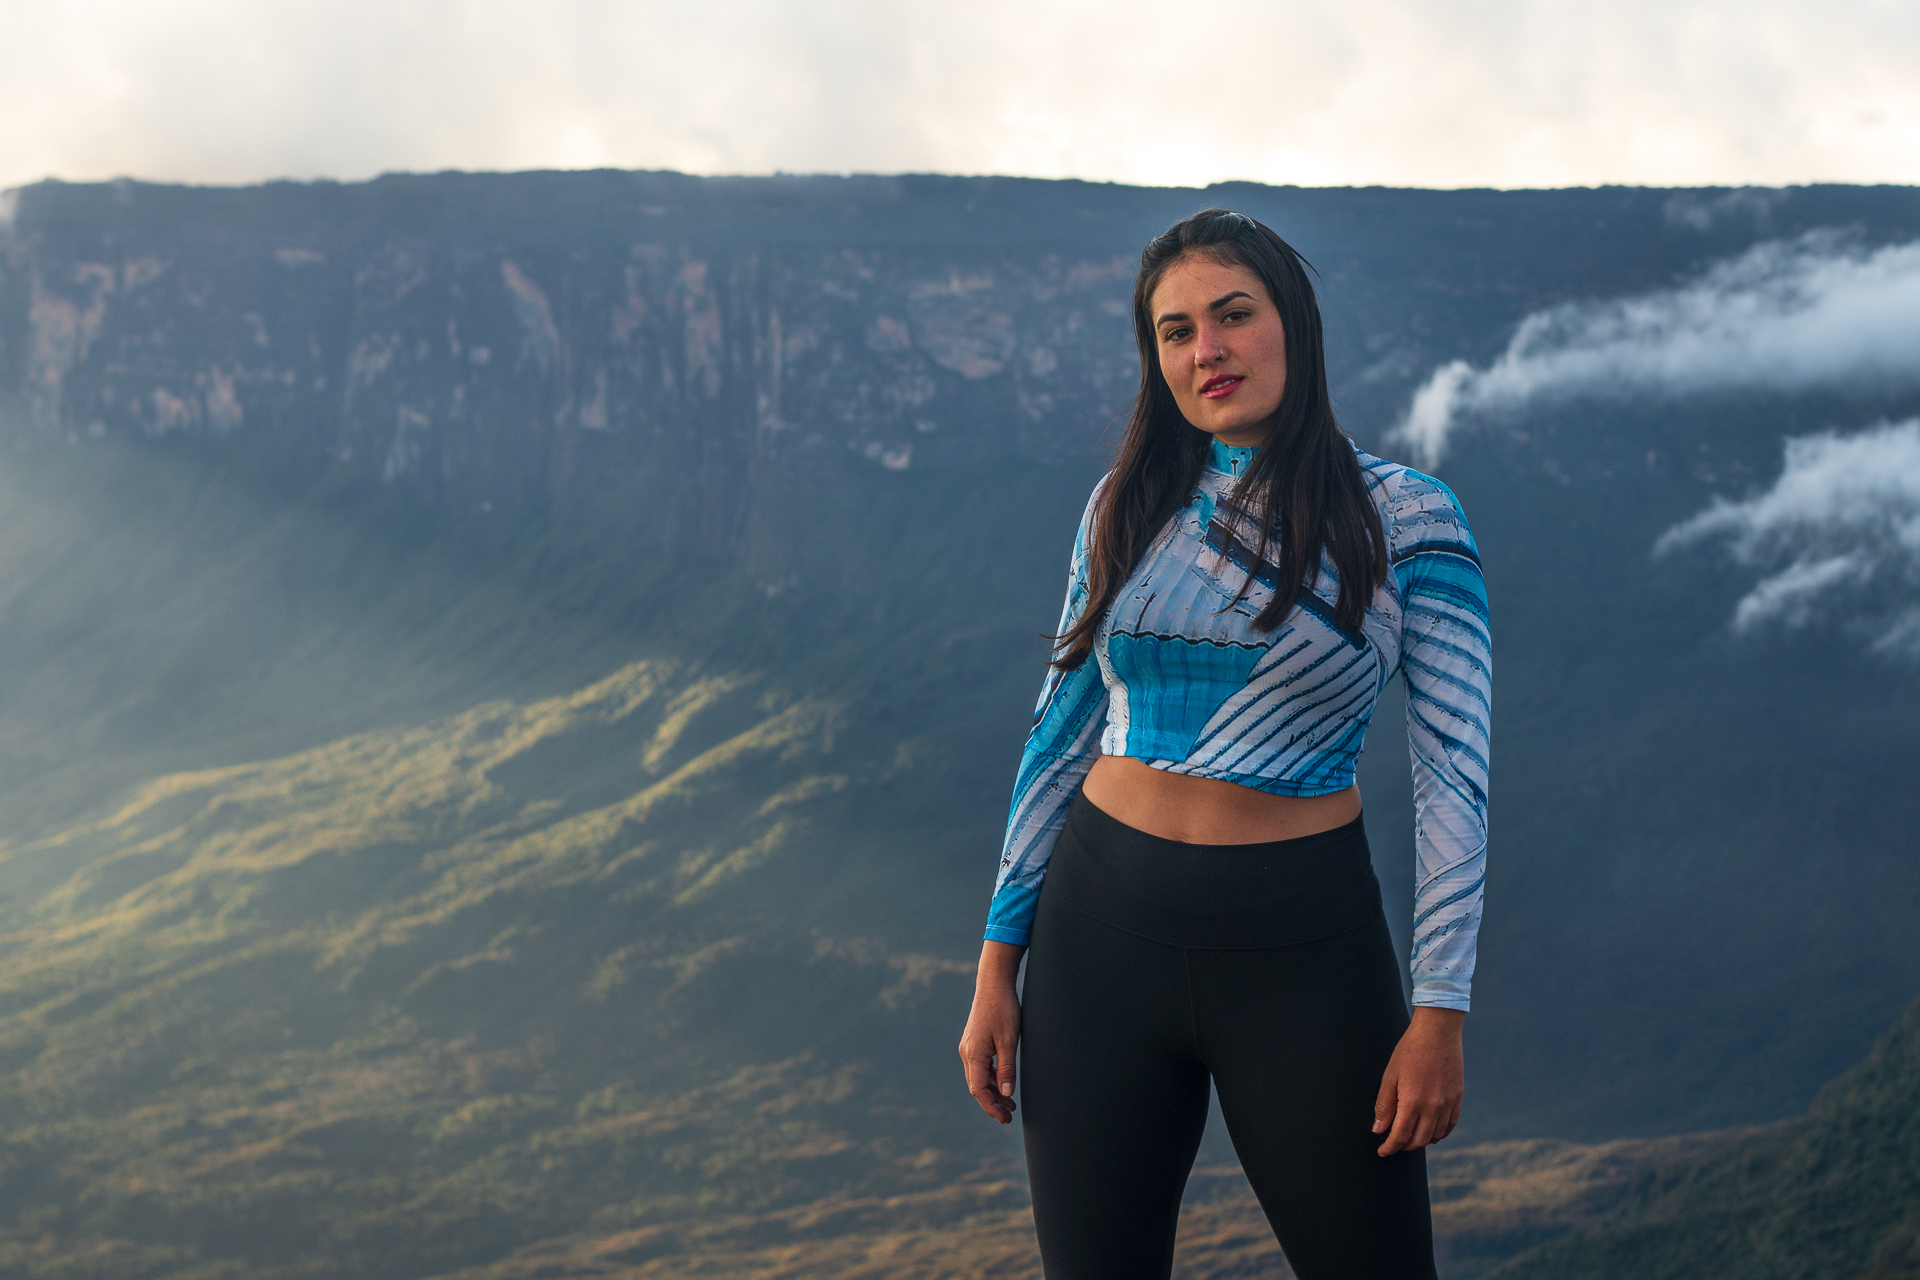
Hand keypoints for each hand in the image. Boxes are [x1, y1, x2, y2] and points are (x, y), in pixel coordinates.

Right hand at [958, 941, 1024, 1123]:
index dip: (991, 1107)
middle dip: (992, 1103)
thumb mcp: (1009, 1041)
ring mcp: (969, 1047)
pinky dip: (992, 1079)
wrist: (993, 984)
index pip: (979, 1090)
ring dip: (994, 1092)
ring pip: (979, 1078)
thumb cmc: (1003, 1010)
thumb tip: (1007, 1093)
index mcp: (973, 1055)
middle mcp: (967, 1053)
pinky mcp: (975, 1042)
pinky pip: (981, 1067)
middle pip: (977, 1087)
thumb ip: (1007, 1068)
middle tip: (1008, 1118)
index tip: (1003, 1119)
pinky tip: (1004, 1083)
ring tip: (1010, 1105)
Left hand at [1373, 1006, 1464, 1155]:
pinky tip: (1430, 1132)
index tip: (1383, 1151)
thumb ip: (1384, 1105)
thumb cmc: (1410, 1050)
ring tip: (1410, 1137)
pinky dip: (1439, 1133)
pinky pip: (1450, 1125)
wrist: (1438, 1032)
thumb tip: (1379, 1129)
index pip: (1400, 1136)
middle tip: (1394, 1144)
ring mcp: (1448, 1103)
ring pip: (1435, 1136)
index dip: (1390, 1147)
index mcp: (1412, 1102)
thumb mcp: (1390, 1076)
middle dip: (1404, 1146)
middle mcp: (1432, 1107)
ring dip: (1421, 1141)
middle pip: (1418, 1140)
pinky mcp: (1457, 1098)